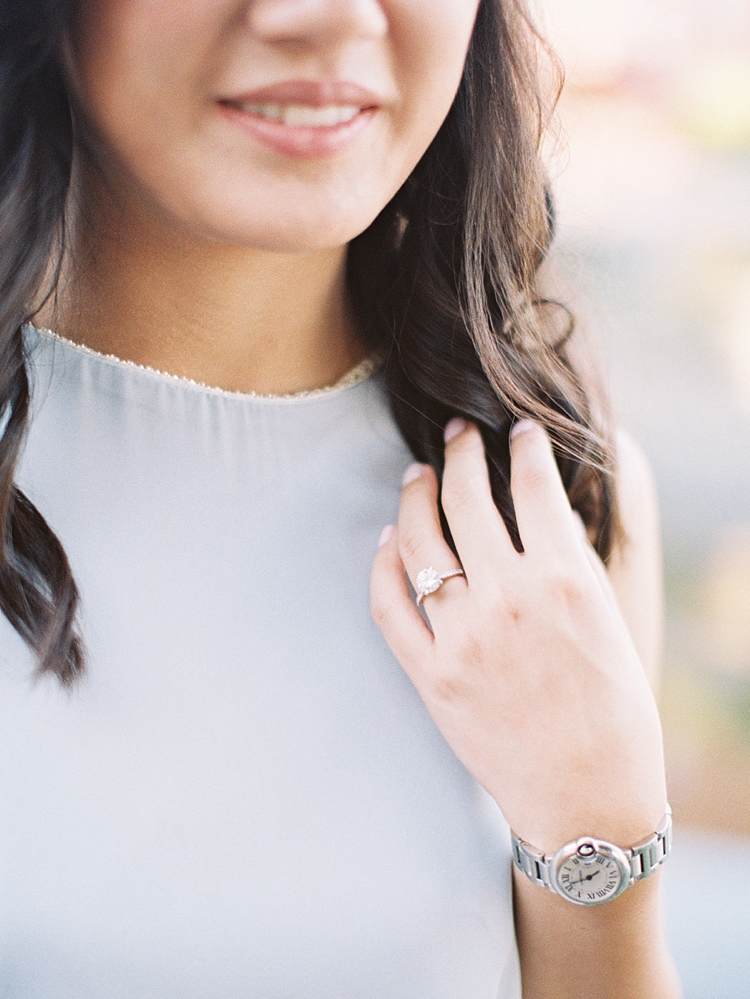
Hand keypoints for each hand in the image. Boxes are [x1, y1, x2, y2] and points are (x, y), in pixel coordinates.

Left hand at [371, 419, 666, 852]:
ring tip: (417, 476)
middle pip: (467, 499)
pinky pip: (389, 604)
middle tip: (457, 434)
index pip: (534, 486)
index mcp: (564, 580)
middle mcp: (508, 599)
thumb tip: (536, 512)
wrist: (586, 797)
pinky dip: (383, 565)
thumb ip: (567, 562)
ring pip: (419, 541)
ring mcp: (462, 637)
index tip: (515, 431)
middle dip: (461, 453)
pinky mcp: (430, 674)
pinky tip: (388, 541)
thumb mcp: (606, 620)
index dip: (522, 447)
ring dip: (415, 497)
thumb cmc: (612, 712)